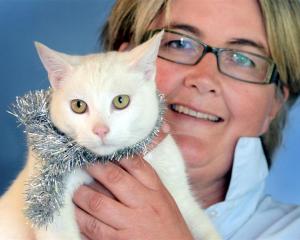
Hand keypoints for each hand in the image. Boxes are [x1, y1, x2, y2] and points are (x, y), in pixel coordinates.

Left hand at [73, 125, 193, 239]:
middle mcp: (143, 204)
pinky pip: (92, 229)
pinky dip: (80, 219)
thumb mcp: (163, 198)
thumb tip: (121, 160)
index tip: (102, 148)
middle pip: (114, 178)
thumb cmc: (168, 224)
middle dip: (94, 167)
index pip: (135, 164)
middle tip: (81, 161)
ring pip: (97, 204)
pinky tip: (75, 212)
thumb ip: (145, 180)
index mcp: (155, 191)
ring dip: (81, 194)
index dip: (115, 153)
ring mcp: (129, 225)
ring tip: (74, 189)